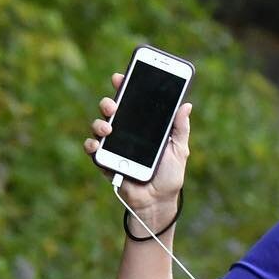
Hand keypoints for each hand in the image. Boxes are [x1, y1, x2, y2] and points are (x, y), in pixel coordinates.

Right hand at [84, 70, 190, 216]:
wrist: (159, 201)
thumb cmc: (170, 175)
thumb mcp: (179, 150)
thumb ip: (180, 129)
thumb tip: (186, 105)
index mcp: (143, 126)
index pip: (132, 102)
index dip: (125, 87)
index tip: (121, 76)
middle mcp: (126, 132)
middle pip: (111, 110)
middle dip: (109, 102)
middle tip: (114, 105)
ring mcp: (114, 146)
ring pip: (99, 126)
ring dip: (99, 123)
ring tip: (108, 128)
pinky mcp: (106, 161)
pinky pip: (93, 150)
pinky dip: (92, 145)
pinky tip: (97, 145)